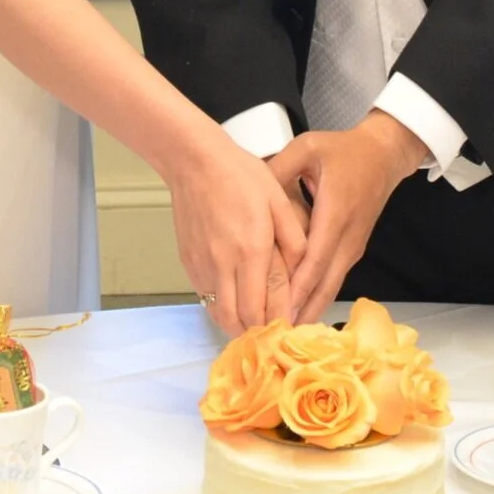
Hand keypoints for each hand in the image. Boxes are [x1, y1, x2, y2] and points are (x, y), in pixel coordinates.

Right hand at [166, 141, 307, 336]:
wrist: (195, 161)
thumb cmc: (241, 176)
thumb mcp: (279, 202)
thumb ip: (294, 241)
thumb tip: (304, 273)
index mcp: (251, 250)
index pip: (261, 308)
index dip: (275, 326)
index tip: (289, 331)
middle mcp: (223, 264)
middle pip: (237, 320)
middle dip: (256, 333)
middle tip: (273, 331)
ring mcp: (202, 264)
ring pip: (217, 313)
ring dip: (237, 323)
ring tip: (255, 321)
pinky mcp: (188, 261)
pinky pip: (205, 297)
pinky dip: (221, 306)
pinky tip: (234, 298)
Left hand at [267, 111, 427, 322]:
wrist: (383, 155)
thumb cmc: (344, 150)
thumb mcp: (307, 148)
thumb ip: (278, 168)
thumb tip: (247, 192)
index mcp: (335, 212)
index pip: (315, 258)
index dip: (297, 286)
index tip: (276, 308)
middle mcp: (347, 237)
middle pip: (324, 283)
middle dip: (300, 310)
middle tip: (273, 335)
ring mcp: (352, 247)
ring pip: (330, 287)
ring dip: (308, 310)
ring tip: (282, 334)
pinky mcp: (352, 251)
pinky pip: (333, 280)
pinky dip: (316, 298)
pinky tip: (297, 312)